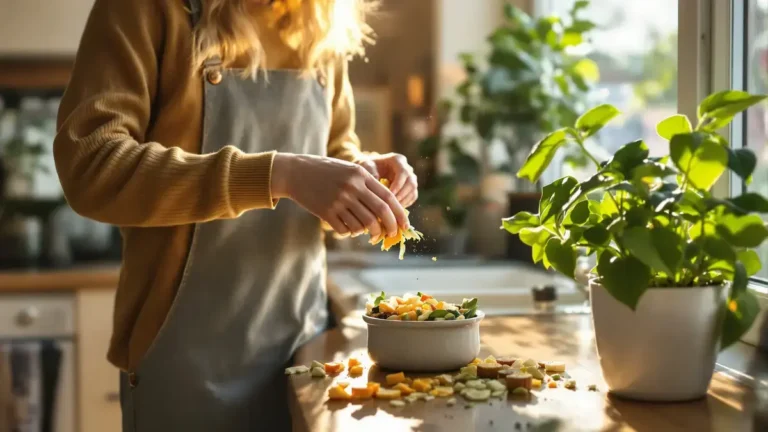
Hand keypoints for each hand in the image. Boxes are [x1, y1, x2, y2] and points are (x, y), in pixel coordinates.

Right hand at [271, 154, 408, 237]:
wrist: (295, 172)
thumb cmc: (325, 171)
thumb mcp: (349, 170)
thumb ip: (367, 186)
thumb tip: (386, 210)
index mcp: (361, 175)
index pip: (388, 198)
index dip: (400, 214)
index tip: (405, 225)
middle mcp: (352, 187)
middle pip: (380, 213)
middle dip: (389, 228)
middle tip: (390, 235)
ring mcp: (339, 200)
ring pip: (364, 224)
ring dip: (369, 232)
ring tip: (368, 233)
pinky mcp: (326, 212)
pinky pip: (346, 229)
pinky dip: (351, 233)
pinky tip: (349, 229)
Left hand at [357, 153, 417, 207]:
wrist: (369, 170)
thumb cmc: (367, 167)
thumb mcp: (366, 166)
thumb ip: (371, 173)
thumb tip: (379, 187)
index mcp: (398, 160)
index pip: (403, 173)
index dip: (397, 185)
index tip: (388, 196)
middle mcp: (407, 168)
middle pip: (411, 183)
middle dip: (401, 196)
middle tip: (390, 206)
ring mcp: (410, 179)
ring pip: (413, 191)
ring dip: (403, 202)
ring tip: (391, 210)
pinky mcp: (410, 188)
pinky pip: (412, 198)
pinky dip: (404, 204)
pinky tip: (393, 210)